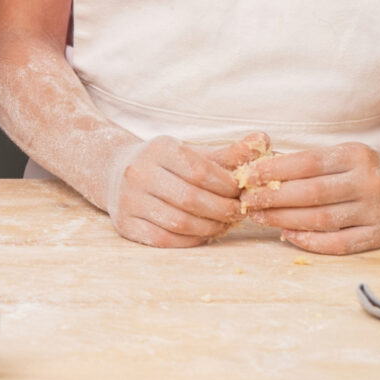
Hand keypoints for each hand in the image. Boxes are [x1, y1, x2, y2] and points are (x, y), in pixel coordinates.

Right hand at [102, 133, 261, 247]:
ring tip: (223, 224)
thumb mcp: (193, 152)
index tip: (241, 193)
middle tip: (239, 214)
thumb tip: (264, 139)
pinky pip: (164, 240)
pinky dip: (190, 240)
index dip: (227, 187)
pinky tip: (202, 233)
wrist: (114, 171)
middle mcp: (138, 173)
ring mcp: (129, 200)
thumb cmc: (165, 164)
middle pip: (191, 199)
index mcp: (158, 149)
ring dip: (210, 227)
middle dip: (222, 210)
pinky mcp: (125, 224)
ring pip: (179, 222)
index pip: (200, 171)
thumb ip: (229, 153)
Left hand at [237, 141, 379, 253]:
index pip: (309, 163)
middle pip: (313, 193)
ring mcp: (376, 212)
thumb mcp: (345, 153)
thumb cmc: (368, 167)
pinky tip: (288, 235)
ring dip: (285, 220)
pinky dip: (311, 241)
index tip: (249, 175)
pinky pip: (340, 243)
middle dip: (274, 198)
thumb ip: (310, 161)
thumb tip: (262, 168)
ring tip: (260, 217)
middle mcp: (369, 183)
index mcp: (357, 155)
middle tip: (246, 200)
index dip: (275, 170)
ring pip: (323, 219)